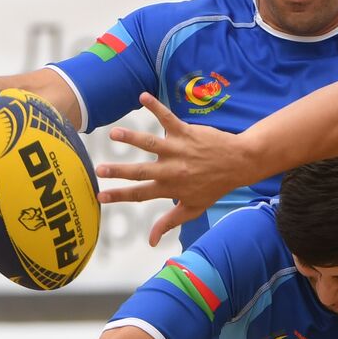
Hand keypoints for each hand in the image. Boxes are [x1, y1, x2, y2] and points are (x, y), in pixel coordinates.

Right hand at [95, 93, 246, 245]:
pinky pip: (168, 118)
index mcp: (170, 188)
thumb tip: (151, 241)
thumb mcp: (193, 208)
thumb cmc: (214, 186)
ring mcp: (177, 149)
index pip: (140, 194)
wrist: (238, 164)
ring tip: (114, 134)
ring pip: (150, 143)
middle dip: (118, 171)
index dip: (119, 196)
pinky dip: (155, 107)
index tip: (99, 197)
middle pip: (140, 171)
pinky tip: (142, 97)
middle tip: (99, 170)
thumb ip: (169, 222)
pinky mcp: (185, 132)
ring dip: (131, 137)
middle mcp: (171, 170)